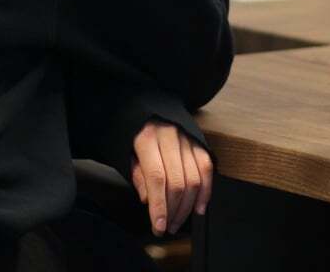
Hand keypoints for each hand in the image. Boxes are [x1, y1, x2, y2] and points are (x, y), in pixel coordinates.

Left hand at [130, 120, 212, 236]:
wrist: (144, 103)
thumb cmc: (130, 130)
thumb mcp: (123, 150)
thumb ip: (137, 174)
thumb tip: (148, 199)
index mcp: (147, 137)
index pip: (156, 178)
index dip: (159, 205)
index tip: (158, 226)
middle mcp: (170, 136)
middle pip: (177, 181)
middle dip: (173, 210)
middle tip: (166, 226)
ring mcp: (187, 137)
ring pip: (194, 178)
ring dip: (188, 206)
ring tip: (178, 220)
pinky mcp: (198, 140)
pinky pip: (206, 168)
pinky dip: (205, 191)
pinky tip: (199, 207)